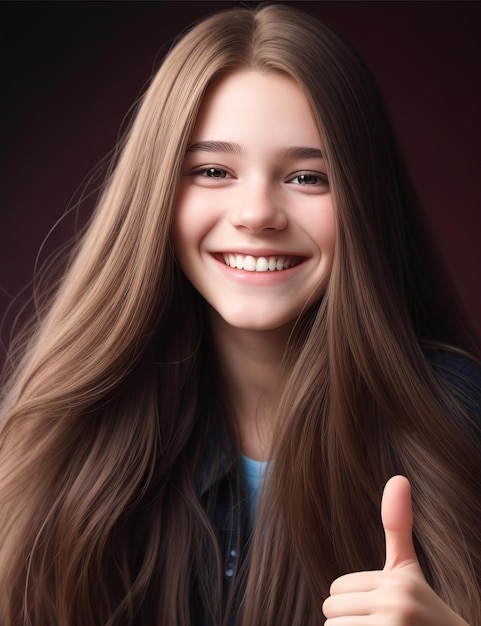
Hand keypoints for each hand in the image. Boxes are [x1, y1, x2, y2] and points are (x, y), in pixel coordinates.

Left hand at [322, 475, 468, 624]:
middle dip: (347, 620)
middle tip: (378, 625)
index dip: (351, 601)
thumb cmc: (420, 609)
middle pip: (331, 608)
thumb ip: (398, 526)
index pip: (337, 588)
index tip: (379, 610)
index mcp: (398, 581)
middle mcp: (397, 605)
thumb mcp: (407, 568)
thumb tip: (399, 477)